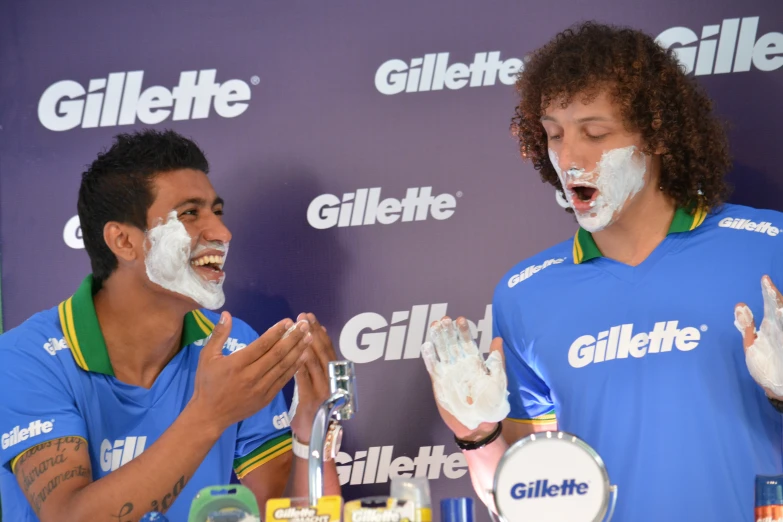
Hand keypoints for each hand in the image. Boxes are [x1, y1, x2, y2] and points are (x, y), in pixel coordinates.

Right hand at [190, 312, 313, 432]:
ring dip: (297, 351)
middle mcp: (251, 375)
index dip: (277, 332)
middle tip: (304, 326)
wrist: (210, 415)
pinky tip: (303, 357)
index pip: (262, 345)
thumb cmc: (208, 383)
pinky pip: (283, 380)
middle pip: (277, 354)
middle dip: (293, 338)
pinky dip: (294, 368)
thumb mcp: (207, 357)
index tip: (288, 322)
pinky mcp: (266, 398)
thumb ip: (218, 335)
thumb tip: (227, 314)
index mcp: (237, 364)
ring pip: (283, 367)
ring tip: (309, 338)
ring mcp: (261, 388)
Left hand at [290, 313, 337, 441]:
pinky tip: (294, 354)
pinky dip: (300, 365)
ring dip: (306, 344)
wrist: (314, 437)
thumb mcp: (318, 386)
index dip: (319, 332)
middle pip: (323, 352)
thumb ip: (316, 366)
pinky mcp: (312, 400)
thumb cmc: (314, 410)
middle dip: (313, 332)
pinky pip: (305, 379)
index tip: (311, 318)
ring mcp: (324, 390)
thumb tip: (312, 342)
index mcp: (334, 375)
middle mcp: (332, 380)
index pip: (327, 349)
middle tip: (304, 317)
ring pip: (316, 363)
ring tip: (298, 330)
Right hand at [421, 316, 509, 438]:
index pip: (467, 342)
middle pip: (452, 343)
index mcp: (474, 363)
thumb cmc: (492, 403)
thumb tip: (498, 338)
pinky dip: (429, 357)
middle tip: (444, 319)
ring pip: (441, 352)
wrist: (479, 425)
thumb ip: (497, 360)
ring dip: (438, 338)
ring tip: (435, 325)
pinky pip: (433, 368)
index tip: (460, 319)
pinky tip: (427, 346)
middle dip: (448, 331)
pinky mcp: (439, 383)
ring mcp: (449, 373)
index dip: (463, 331)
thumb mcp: (498, 380)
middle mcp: (460, 365)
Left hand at [735, 275, 782, 399]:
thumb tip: (739, 305)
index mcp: (774, 326)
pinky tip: (782, 316)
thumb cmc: (766, 365)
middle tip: (769, 288)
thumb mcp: (752, 345)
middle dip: (776, 299)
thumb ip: (747, 326)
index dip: (769, 292)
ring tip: (778, 307)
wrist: (779, 390)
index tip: (764, 279)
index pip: (772, 305)